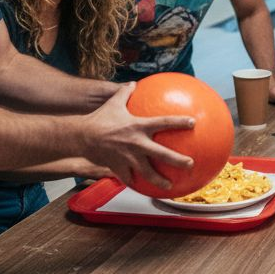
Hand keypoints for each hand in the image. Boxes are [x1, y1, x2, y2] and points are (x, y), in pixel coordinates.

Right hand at [79, 83, 193, 188]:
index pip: (163, 122)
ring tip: (170, 186)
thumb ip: (125, 93)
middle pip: (162, 154)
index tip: (193, 123)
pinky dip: (136, 185)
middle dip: (178, 160)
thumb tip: (133, 83)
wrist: (81, 136)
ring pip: (147, 173)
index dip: (179, 122)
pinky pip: (129, 179)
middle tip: (190, 164)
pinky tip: (143, 190)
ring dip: (160, 180)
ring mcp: (128, 158)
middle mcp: (136, 143)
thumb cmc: (99, 118)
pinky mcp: (119, 167)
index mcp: (138, 126)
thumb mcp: (113, 103)